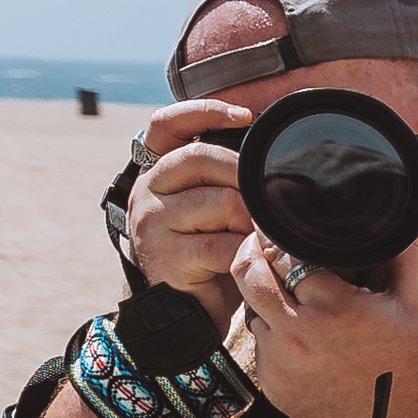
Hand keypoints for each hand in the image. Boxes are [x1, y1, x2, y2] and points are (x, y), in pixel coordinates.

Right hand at [121, 99, 258, 297]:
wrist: (184, 307)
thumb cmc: (206, 249)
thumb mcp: (211, 202)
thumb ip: (223, 174)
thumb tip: (271, 151)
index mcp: (156, 169)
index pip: (167, 123)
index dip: (204, 110)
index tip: (244, 114)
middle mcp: (146, 189)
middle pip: (201, 158)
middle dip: (243, 174)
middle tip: (266, 195)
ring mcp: (151, 222)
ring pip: (218, 202)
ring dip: (249, 219)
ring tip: (259, 231)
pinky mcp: (166, 256)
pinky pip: (219, 244)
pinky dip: (244, 250)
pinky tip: (250, 255)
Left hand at [221, 224, 417, 417]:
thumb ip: (402, 249)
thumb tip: (402, 210)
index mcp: (332, 307)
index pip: (285, 254)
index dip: (286, 238)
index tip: (291, 233)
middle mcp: (297, 336)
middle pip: (249, 276)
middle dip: (253, 255)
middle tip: (265, 246)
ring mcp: (282, 366)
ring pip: (252, 313)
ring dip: (267, 301)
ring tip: (297, 299)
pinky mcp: (276, 392)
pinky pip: (263, 350)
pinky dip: (277, 338)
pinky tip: (307, 339)